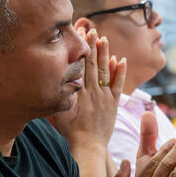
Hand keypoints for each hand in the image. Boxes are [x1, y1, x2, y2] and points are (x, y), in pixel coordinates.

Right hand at [47, 28, 126, 151]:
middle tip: (92, 30)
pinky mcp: (113, 104)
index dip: (81, 49)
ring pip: (105, 70)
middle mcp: (92, 91)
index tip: (80, 36)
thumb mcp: (60, 111)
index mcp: (79, 92)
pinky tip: (120, 59)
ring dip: (105, 53)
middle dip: (92, 46)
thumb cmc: (70, 132)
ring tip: (104, 38)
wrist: (88, 146)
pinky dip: (120, 71)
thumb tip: (55, 79)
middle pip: (92, 64)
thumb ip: (60, 94)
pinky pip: (117, 84)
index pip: (80, 65)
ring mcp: (104, 97)